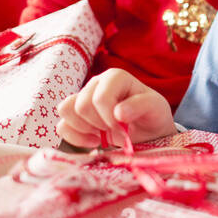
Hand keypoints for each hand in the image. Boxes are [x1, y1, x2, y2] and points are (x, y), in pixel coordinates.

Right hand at [56, 69, 176, 147]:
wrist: (148, 129)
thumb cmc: (152, 114)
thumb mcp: (155, 108)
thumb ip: (141, 105)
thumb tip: (118, 112)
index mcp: (115, 77)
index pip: (100, 98)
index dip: (109, 117)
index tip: (123, 127)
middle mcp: (95, 84)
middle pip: (81, 106)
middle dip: (99, 124)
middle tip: (117, 132)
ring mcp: (83, 98)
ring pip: (66, 111)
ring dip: (85, 129)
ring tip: (104, 134)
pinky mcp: (75, 116)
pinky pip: (62, 126)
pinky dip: (76, 138)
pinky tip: (94, 140)